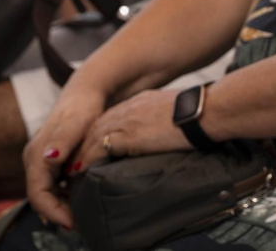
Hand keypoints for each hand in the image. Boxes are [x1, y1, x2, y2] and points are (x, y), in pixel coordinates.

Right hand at [23, 81, 108, 228]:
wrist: (87, 91)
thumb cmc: (83, 106)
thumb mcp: (76, 123)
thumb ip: (62, 141)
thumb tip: (49, 159)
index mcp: (36, 155)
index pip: (37, 194)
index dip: (53, 212)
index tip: (73, 222)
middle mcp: (34, 159)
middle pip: (40, 197)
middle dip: (58, 213)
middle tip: (81, 223)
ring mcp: (42, 160)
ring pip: (47, 192)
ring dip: (62, 205)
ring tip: (83, 215)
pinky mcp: (52, 160)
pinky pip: (54, 184)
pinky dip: (65, 195)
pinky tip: (81, 198)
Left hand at [70, 88, 189, 173]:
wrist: (205, 111)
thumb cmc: (198, 115)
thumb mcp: (171, 114)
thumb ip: (158, 123)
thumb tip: (159, 137)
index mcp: (138, 103)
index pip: (107, 120)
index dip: (93, 136)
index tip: (85, 150)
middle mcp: (127, 109)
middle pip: (93, 129)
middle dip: (80, 147)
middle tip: (70, 163)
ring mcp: (126, 121)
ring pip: (90, 139)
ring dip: (78, 156)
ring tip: (70, 172)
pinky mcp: (128, 136)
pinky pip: (98, 150)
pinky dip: (86, 161)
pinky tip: (79, 172)